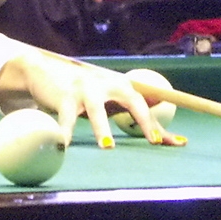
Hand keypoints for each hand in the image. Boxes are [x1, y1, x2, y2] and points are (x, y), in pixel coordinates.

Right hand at [0, 50, 181, 148]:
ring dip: (102, 128)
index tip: (172, 143)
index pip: (146, 105)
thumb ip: (140, 111)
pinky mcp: (64, 97)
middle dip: (143, 118)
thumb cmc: (88, 92)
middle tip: (152, 140)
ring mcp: (85, 89)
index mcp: (122, 85)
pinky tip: (64, 145)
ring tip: (108, 147)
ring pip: (96, 109)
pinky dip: (65, 132)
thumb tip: (170, 121)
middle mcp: (107, 84)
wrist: (48, 72)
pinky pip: (66, 117)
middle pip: (130, 99)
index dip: (157, 124)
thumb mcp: (114, 100)